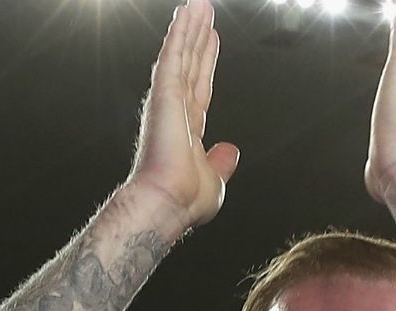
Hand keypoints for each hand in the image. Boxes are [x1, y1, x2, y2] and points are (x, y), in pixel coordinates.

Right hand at [127, 0, 239, 231]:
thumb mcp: (215, 179)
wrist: (167, 204)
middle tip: (203, 10)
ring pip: (181, 54)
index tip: (211, 40)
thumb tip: (230, 151)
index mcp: (188, 129)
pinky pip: (173, 56)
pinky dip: (180, 33)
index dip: (206, 61)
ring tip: (198, 2)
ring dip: (189, 26)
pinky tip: (186, 13)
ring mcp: (169, 100)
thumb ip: (221, 162)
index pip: (200, 86)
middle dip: (198, 36)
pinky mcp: (165, 94)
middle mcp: (176, 110)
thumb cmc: (185, 201)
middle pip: (191, 63)